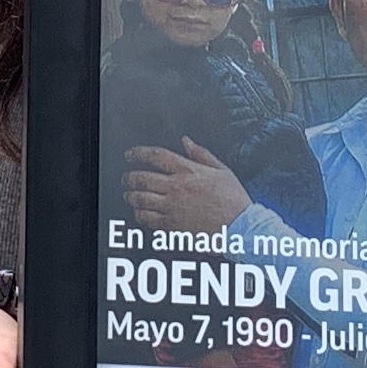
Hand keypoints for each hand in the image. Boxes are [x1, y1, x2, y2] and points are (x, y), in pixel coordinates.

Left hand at [121, 139, 251, 238]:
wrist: (240, 226)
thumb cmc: (234, 200)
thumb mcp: (222, 170)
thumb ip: (201, 154)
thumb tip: (186, 141)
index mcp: (188, 171)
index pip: (156, 156)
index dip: (138, 153)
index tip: (130, 155)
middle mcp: (177, 187)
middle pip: (142, 178)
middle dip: (129, 177)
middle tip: (127, 178)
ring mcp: (172, 207)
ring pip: (141, 199)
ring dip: (131, 196)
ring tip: (129, 195)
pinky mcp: (172, 226)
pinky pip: (147, 219)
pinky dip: (139, 215)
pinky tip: (140, 213)